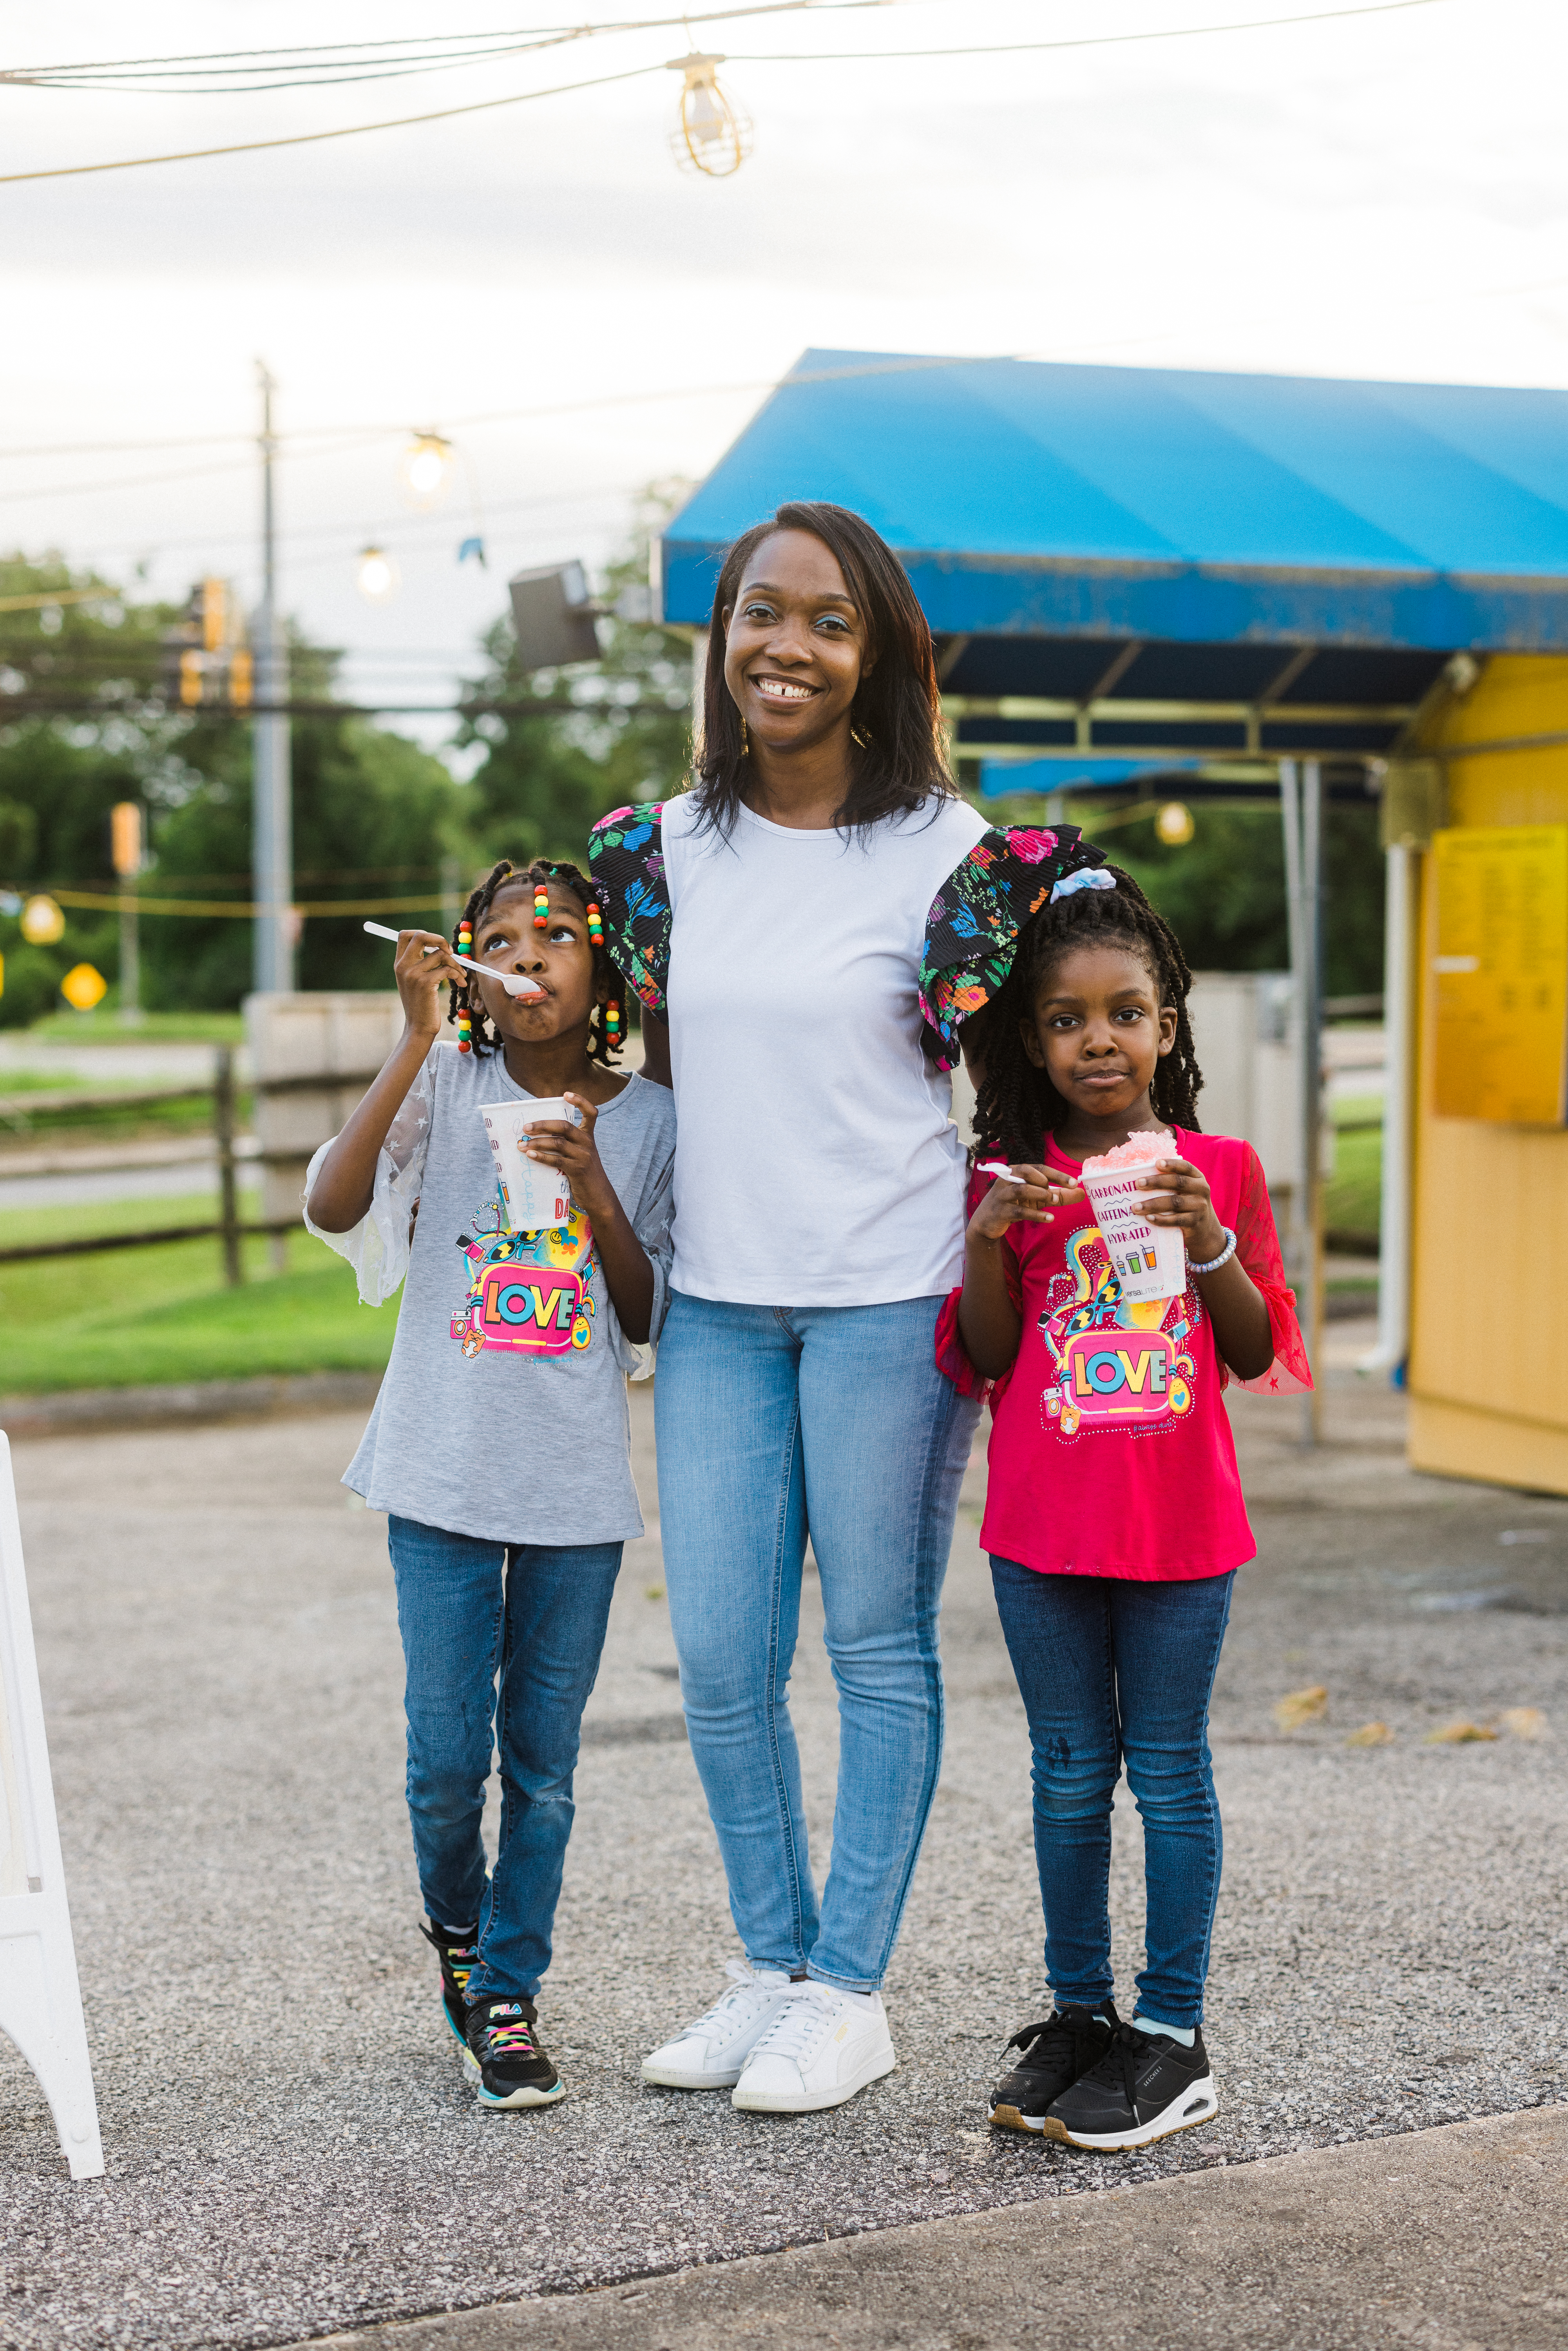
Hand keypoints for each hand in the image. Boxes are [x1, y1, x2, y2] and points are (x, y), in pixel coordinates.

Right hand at [394, 928, 464, 1037]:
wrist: (418, 1027)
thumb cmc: (421, 1004)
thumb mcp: (413, 981)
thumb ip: (419, 963)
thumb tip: (440, 946)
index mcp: (399, 964)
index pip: (404, 935)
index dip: (422, 933)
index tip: (436, 945)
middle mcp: (403, 966)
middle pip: (420, 936)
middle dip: (439, 939)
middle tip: (450, 952)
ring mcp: (413, 974)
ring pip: (440, 954)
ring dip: (455, 963)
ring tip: (461, 975)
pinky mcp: (425, 983)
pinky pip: (447, 969)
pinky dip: (457, 975)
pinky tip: (460, 983)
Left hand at [520, 1093, 614, 1223]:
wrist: (598, 1195)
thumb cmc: (583, 1173)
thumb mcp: (580, 1154)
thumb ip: (566, 1144)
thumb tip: (537, 1136)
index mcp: (588, 1136)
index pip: (591, 1112)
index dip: (580, 1101)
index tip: (566, 1094)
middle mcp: (587, 1142)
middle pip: (564, 1125)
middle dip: (542, 1125)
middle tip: (525, 1128)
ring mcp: (583, 1155)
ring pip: (557, 1142)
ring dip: (536, 1143)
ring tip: (521, 1145)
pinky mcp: (577, 1169)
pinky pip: (556, 1159)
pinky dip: (541, 1156)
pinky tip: (530, 1155)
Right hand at [967, 1162, 1081, 1243]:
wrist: (987, 1223)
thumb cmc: (1014, 1205)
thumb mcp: (1037, 1199)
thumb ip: (1059, 1195)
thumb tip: (1082, 1193)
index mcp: (1017, 1171)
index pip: (1039, 1168)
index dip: (1057, 1174)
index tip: (1075, 1183)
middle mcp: (1008, 1179)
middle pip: (1028, 1172)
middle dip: (1046, 1181)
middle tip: (1058, 1194)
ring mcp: (1002, 1194)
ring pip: (1021, 1189)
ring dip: (1041, 1194)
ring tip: (1053, 1202)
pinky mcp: (1000, 1211)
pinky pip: (1019, 1211)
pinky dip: (1036, 1214)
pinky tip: (1049, 1218)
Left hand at [1137, 1157, 1225, 1261]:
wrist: (1205, 1229)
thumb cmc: (1187, 1204)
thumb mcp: (1186, 1191)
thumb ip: (1171, 1183)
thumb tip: (1141, 1180)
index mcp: (1197, 1178)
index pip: (1185, 1167)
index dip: (1172, 1164)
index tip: (1156, 1163)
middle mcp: (1201, 1189)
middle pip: (1178, 1182)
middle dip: (1156, 1182)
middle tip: (1137, 1184)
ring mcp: (1199, 1206)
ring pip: (1174, 1202)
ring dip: (1153, 1204)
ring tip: (1136, 1207)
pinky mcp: (1194, 1222)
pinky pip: (1176, 1220)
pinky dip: (1161, 1219)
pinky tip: (1148, 1218)